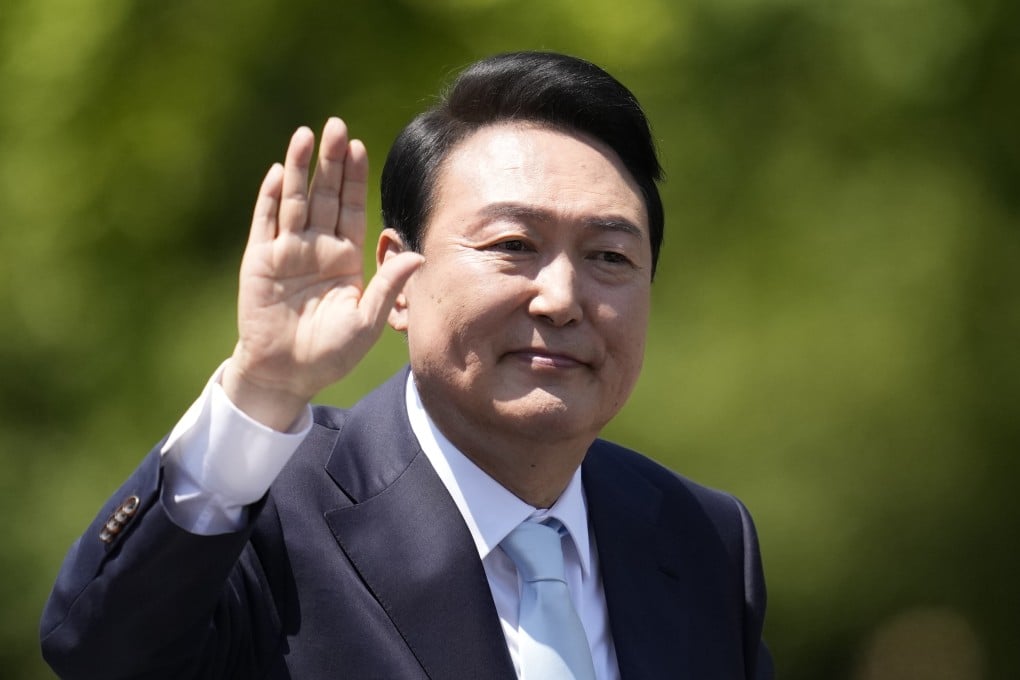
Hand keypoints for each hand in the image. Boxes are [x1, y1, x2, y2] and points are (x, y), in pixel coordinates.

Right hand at [222, 118, 422, 429]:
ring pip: (295, 201)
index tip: (360, 147)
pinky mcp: (259, 262)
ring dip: (301, 169)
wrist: (286, 375)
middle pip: (325, 196)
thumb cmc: (330, 354)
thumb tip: (420, 256)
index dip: (354, 178)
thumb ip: (389, 288)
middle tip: (336, 126)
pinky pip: (266, 224)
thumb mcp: (367, 322)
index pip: (352, 208)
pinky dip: (271, 198)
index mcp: (344, 258)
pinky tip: (279, 173)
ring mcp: (286, 252)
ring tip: (307, 136)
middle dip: (331, 162)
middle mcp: (316, 248)